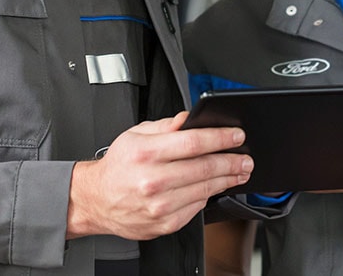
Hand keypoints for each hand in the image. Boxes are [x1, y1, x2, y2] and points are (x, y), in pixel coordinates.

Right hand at [67, 112, 252, 239]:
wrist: (96, 200)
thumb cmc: (118, 166)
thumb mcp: (136, 135)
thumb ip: (167, 126)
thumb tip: (190, 119)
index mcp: (146, 153)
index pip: (194, 142)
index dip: (221, 138)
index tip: (237, 136)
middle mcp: (152, 180)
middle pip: (205, 168)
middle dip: (232, 161)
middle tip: (246, 158)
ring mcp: (159, 205)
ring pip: (205, 190)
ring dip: (227, 180)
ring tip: (238, 172)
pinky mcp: (164, 223)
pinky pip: (196, 208)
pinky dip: (208, 196)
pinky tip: (214, 188)